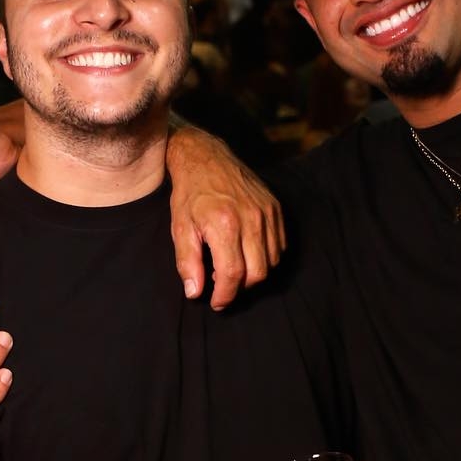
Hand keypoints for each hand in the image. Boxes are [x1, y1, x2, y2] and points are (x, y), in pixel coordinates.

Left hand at [166, 125, 284, 308]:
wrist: (206, 157)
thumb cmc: (190, 194)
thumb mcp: (180, 228)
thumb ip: (188, 262)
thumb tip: (195, 293)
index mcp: (224, 224)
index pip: (232, 275)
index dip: (225, 295)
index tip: (216, 302)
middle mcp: (251, 218)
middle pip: (257, 273)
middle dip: (240, 288)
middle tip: (223, 286)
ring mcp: (267, 212)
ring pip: (272, 262)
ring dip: (254, 274)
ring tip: (233, 268)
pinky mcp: (275, 207)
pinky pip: (280, 245)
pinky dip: (267, 257)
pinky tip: (247, 253)